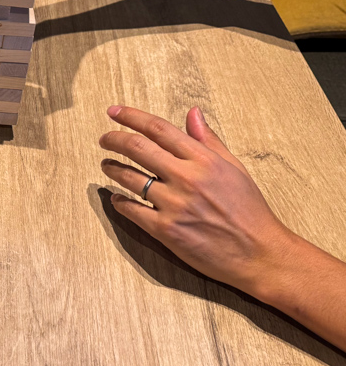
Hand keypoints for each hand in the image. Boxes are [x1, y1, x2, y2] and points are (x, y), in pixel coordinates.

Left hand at [98, 105, 296, 296]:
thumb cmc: (249, 210)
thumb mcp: (234, 168)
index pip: (158, 129)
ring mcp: (174, 204)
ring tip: (107, 165)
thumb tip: (192, 113)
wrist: (260, 254)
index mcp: (203, 160)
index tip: (114, 111)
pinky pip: (131, 210)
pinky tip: (117, 198)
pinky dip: (119, 202)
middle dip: (113, 139)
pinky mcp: (166, 230)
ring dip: (112, 168)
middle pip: (137, 148)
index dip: (131, 117)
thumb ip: (209, 140)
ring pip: (129, 178)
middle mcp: (186, 178)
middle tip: (104, 139)